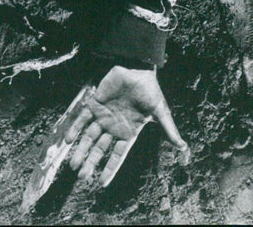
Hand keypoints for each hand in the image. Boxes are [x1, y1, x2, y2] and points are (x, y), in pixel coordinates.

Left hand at [21, 65, 188, 209]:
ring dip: (80, 150)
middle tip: (82, 177)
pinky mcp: (95, 103)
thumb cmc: (150, 90)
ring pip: (89, 137)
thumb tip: (184, 149)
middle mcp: (113, 126)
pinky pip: (82, 118)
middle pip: (100, 149)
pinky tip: (68, 140)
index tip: (101, 184)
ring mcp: (103, 115)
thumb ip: (169, 131)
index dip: (109, 169)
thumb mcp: (160, 113)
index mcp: (128, 132)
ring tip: (72, 166)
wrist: (139, 67)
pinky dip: (75, 128)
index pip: (117, 155)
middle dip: (91, 163)